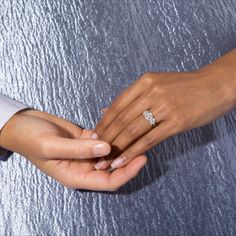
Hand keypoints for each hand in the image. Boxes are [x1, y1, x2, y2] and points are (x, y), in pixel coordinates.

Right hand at [0, 110, 146, 190]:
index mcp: (76, 176)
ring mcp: (87, 152)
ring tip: (137, 130)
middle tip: (145, 141)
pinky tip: (121, 120)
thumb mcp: (51, 146)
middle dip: (130, 157)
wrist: (23, 125)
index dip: (127, 173)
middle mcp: (85, 166)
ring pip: (110, 151)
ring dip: (122, 143)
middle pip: (114, 167)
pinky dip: (112, 131)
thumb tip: (107, 148)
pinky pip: (103, 136)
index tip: (142, 158)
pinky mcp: (87, 139)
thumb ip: (79, 149)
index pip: (109, 182)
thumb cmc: (31, 139)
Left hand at [94, 49, 235, 169]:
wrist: (215, 86)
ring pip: (132, 130)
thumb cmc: (185, 87)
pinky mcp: (176, 122)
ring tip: (105, 160)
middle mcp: (151, 92)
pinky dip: (133, 152)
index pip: (116, 105)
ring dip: (116, 148)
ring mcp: (164, 107)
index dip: (103, 123)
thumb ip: (133, 97)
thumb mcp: (157, 84)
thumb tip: (107, 109)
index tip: (94, 136)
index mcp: (144, 82)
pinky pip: (149, 140)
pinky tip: (123, 161)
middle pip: (121, 118)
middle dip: (105, 138)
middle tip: (95, 152)